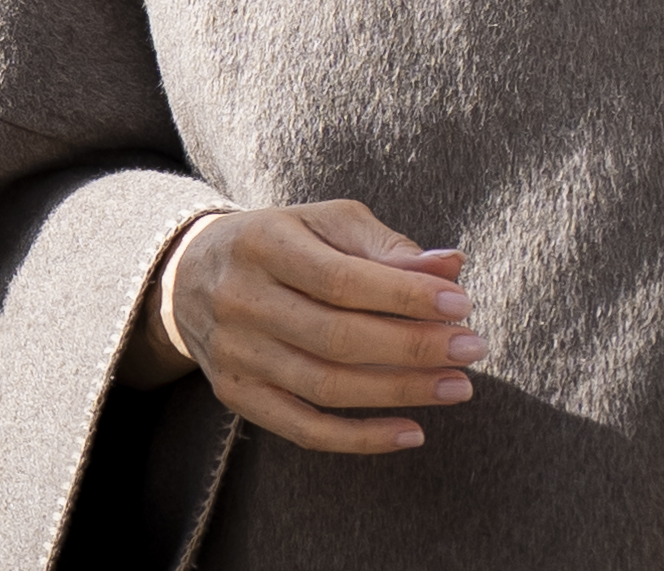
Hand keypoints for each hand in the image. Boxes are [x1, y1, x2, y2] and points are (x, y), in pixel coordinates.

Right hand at [123, 199, 483, 453]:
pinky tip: (413, 432)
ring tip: (457, 387)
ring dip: (401, 392)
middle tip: (472, 349)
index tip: (461, 305)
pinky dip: (362, 439)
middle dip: (414, 348)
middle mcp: (241, 299)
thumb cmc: (282, 242)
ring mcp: (235, 353)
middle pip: (336, 337)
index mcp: (262, 242)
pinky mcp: (237, 395)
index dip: (404, 296)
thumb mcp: (325, 224)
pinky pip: (304, 429)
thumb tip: (451, 267)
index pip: (341, 279)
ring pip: (326, 386)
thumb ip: (386, 246)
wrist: (191, 275)